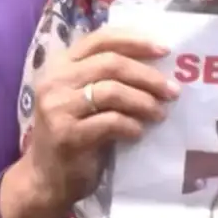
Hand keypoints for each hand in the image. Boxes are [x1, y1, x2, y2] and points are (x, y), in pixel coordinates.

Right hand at [14, 26, 178, 208]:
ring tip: (159, 114)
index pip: (99, 39)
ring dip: (144, 102)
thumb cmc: (72, 133)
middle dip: (147, 76)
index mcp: (60, 65)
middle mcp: (55, 81)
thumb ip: (104, 78)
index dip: (134, 41)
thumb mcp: (81, 98)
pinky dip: (132, 126)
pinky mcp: (68, 135)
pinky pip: (111, 122)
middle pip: (111, 64)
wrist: (46, 177)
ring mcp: (58, 107)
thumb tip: (155, 65)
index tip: (164, 49)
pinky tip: (138, 132)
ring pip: (112, 91)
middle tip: (172, 90)